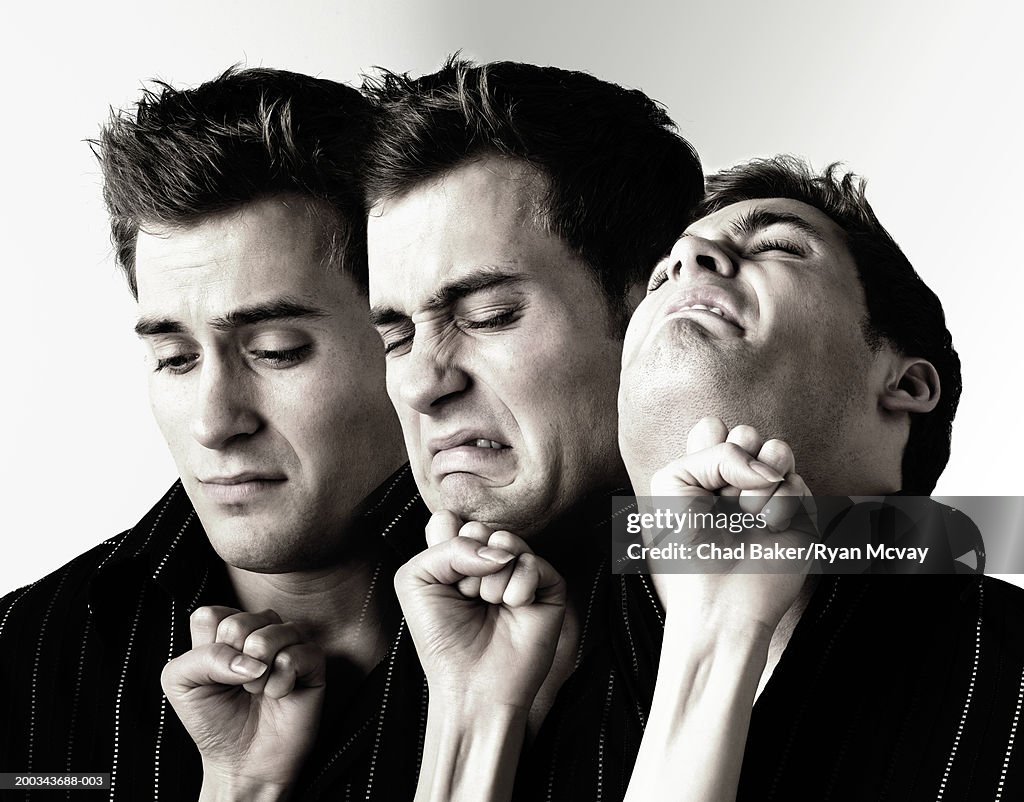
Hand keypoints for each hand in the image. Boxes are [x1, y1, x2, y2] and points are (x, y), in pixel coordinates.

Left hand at [160, 606, 325, 797]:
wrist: (242, 764)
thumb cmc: (213, 723)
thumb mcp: (182, 685)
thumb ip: (201, 657)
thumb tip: (251, 658)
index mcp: (224, 634)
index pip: (212, 614)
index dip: (208, 647)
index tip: (212, 674)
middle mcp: (257, 634)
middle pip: (241, 621)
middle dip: (232, 662)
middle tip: (236, 687)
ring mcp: (287, 645)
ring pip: (273, 631)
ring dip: (258, 672)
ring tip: (256, 692)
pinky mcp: (312, 663)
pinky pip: (297, 654)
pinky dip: (281, 681)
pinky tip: (278, 694)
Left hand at [395, 512, 566, 712]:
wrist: (471, 687)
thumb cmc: (441, 638)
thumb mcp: (416, 581)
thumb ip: (447, 546)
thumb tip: (500, 550)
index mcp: (457, 555)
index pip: (450, 518)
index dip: (443, 544)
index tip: (443, 579)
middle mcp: (489, 559)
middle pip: (478, 527)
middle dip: (465, 564)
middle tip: (466, 597)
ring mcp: (519, 571)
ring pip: (507, 541)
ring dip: (490, 580)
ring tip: (489, 605)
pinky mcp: (548, 587)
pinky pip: (533, 563)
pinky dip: (518, 587)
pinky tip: (513, 608)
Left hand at [646, 416, 815, 634]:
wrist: (718, 599)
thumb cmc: (687, 547)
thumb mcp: (674, 484)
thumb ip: (715, 453)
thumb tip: (766, 466)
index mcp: (703, 472)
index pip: (714, 427)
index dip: (712, 442)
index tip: (701, 477)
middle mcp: (736, 480)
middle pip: (748, 432)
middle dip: (736, 460)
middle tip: (724, 497)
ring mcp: (769, 496)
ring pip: (778, 450)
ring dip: (759, 480)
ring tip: (745, 513)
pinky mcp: (799, 515)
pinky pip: (798, 483)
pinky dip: (780, 505)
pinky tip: (767, 529)